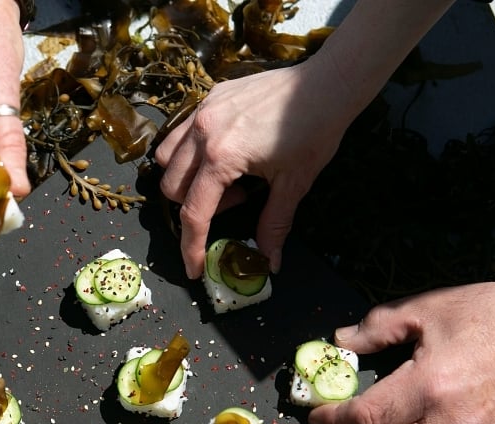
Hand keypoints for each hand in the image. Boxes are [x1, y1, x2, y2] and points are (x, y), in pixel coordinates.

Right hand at [153, 63, 349, 277]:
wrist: (327, 84)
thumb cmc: (314, 130)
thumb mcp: (294, 184)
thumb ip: (274, 224)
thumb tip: (268, 260)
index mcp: (222, 156)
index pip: (193, 213)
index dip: (191, 247)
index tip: (193, 268)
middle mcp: (203, 131)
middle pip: (172, 187)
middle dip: (196, 207)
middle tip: (237, 201)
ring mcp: (203, 111)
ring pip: (167, 157)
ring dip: (187, 179)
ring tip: (228, 178)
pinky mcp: (210, 98)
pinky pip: (182, 133)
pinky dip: (192, 153)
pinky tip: (225, 155)